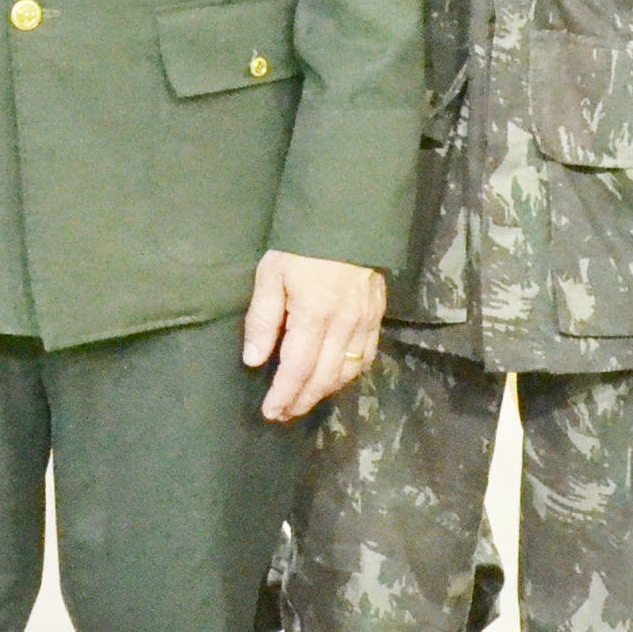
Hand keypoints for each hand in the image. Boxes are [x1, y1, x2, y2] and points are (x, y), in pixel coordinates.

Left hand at [243, 253, 390, 423]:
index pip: (297, 368)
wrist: (346, 217)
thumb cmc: (300, 245)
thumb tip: (254, 359)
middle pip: (324, 377)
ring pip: (348, 371)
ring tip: (304, 400)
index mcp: (314, 314)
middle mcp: (344, 324)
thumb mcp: (271, 274)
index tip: (271, 412)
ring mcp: (365, 321)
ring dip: (325, 392)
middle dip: (302, 400)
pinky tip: (336, 379)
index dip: (284, 394)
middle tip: (283, 414)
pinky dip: (351, 374)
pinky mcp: (378, 315)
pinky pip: (368, 356)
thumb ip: (262, 319)